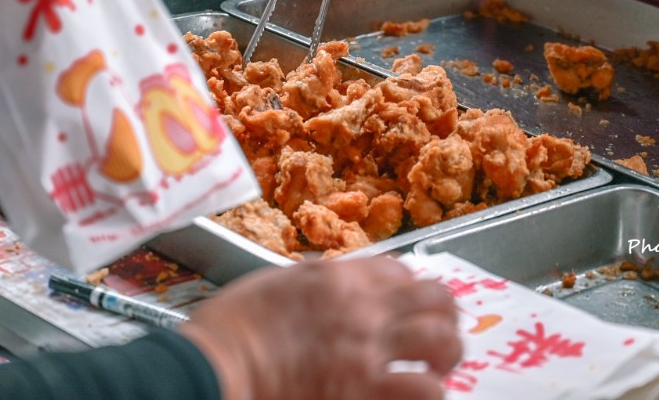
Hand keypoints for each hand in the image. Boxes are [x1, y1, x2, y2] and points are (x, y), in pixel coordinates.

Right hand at [181, 257, 460, 399]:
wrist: (214, 370)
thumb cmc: (229, 332)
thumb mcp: (272, 285)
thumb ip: (310, 283)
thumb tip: (327, 280)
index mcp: (336, 277)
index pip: (399, 271)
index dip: (410, 290)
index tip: (407, 306)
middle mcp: (361, 308)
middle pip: (434, 299)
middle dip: (444, 317)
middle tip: (437, 336)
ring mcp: (367, 351)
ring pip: (442, 341)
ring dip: (445, 356)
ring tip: (435, 370)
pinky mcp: (365, 392)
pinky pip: (424, 390)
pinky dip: (428, 394)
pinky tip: (415, 397)